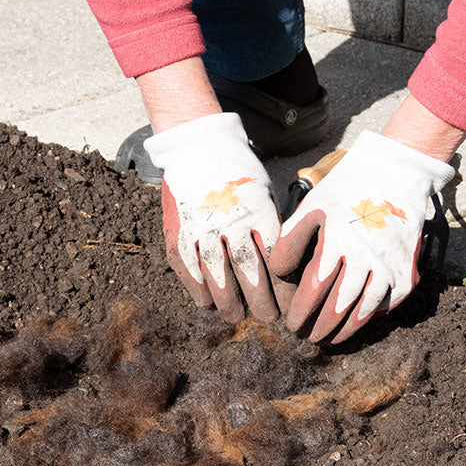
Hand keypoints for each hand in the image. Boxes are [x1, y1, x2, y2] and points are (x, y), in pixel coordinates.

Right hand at [147, 112, 282, 322]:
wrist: (198, 146)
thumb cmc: (239, 172)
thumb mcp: (266, 194)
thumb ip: (272, 228)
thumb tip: (286, 268)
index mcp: (258, 213)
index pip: (275, 261)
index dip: (282, 289)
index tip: (288, 307)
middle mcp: (230, 223)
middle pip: (248, 274)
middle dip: (259, 303)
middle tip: (266, 319)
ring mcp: (201, 228)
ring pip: (216, 277)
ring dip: (227, 303)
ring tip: (234, 317)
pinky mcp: (177, 231)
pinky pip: (188, 269)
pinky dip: (197, 289)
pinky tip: (207, 302)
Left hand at [269, 131, 456, 342]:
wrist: (397, 177)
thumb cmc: (345, 193)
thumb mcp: (311, 208)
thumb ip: (289, 242)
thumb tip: (279, 276)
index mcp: (337, 242)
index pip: (313, 290)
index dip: (300, 313)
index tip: (290, 324)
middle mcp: (366, 258)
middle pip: (337, 308)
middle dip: (318, 329)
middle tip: (306, 338)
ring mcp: (390, 268)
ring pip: (363, 313)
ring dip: (343, 331)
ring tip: (328, 339)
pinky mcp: (408, 274)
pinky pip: (387, 306)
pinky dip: (370, 317)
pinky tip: (355, 321)